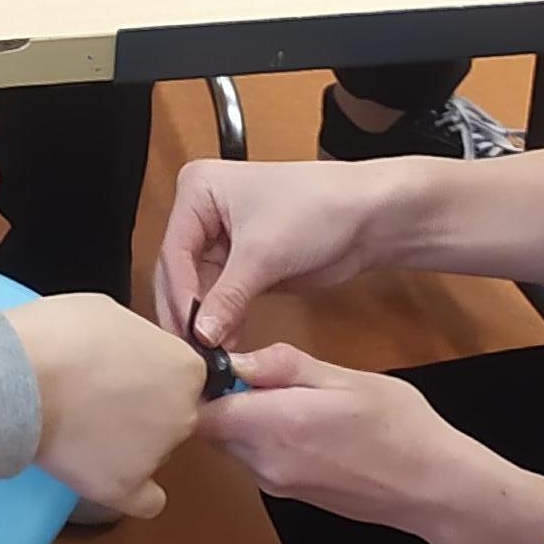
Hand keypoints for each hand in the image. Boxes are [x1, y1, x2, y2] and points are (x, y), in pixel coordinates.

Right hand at [7, 292, 207, 519]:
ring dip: (128, 445)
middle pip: (172, 416)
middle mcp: (182, 413)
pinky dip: (133, 492)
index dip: (152, 374)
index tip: (124, 375)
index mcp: (185, 367)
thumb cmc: (59, 336)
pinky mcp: (125, 487)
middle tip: (100, 399)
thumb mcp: (111, 312)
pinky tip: (110, 476)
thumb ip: (140, 340)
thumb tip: (135, 354)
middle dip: (143, 409)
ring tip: (82, 427)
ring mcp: (157, 455)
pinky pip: (146, 501)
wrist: (18, 378)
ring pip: (153, 454)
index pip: (182, 378)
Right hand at [155, 155, 393, 349]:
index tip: (190, 332)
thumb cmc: (320, 207)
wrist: (368, 217)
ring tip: (211, 355)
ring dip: (206, 322)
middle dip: (189, 311)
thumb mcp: (264, 253)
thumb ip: (227, 297)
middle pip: (180, 272)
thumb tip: (201, 334)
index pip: (174, 251)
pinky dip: (224, 321)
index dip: (181, 295)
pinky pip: (221, 298)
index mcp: (197, 188)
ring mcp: (222, 239)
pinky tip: (227, 346)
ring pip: (198, 290)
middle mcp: (203, 212)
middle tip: (194, 352)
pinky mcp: (243, 264)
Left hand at [197, 343, 543, 543]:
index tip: (217, 357)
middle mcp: (266, 463)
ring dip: (243, 418)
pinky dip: (262, 436)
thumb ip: (285, 367)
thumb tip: (235, 359)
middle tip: (251, 366)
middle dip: (222, 397)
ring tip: (281, 389)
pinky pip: (256, 459)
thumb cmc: (399, 424)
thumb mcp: (346, 378)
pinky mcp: (289, 494)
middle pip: (213, 428)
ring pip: (233, 444)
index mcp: (276, 426)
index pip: (202, 410)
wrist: (434, 487)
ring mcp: (276, 484)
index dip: (201, 383)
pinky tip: (298, 418)